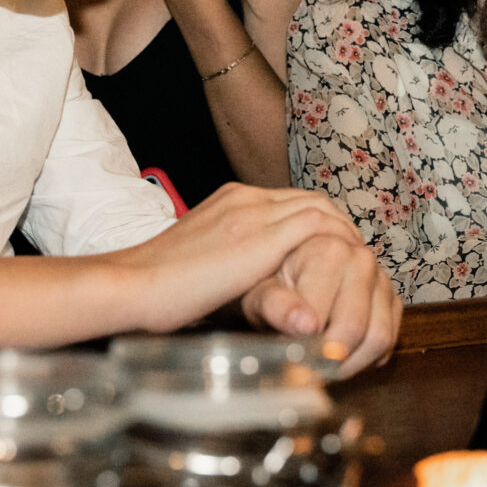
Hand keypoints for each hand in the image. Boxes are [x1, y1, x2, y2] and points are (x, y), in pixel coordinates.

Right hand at [129, 183, 363, 331]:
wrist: (129, 284)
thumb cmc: (152, 287)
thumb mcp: (195, 263)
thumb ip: (223, 261)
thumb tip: (235, 281)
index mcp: (228, 201)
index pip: (287, 201)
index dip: (316, 222)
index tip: (329, 249)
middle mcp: (242, 199)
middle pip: (309, 199)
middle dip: (337, 225)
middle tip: (353, 255)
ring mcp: (252, 214)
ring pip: (319, 208)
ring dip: (343, 234)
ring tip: (357, 264)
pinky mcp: (259, 239)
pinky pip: (317, 228)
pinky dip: (337, 244)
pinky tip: (345, 269)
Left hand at [241, 232, 399, 378]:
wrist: (289, 275)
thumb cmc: (270, 284)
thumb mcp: (260, 295)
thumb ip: (277, 306)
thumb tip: (306, 325)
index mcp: (329, 250)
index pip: (326, 317)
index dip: (308, 347)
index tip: (292, 359)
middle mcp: (361, 259)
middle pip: (355, 328)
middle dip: (330, 358)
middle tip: (308, 369)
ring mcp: (381, 279)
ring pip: (379, 338)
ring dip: (351, 363)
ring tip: (324, 366)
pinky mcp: (392, 300)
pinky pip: (389, 341)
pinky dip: (366, 357)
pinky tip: (341, 356)